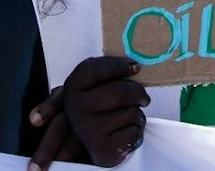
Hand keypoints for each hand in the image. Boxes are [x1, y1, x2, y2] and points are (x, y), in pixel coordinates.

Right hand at [28, 57, 146, 168]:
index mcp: (72, 88)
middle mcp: (75, 109)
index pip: (95, 69)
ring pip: (131, 112)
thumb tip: (134, 66)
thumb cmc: (101, 108)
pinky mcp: (102, 148)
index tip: (135, 67)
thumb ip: (107, 72)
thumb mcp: (95, 86)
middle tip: (142, 97)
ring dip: (138, 114)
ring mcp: (87, 130)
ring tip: (128, 118)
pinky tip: (126, 132)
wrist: (97, 142)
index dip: (118, 65)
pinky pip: (134, 131)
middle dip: (138, 93)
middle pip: (120, 92)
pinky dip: (137, 131)